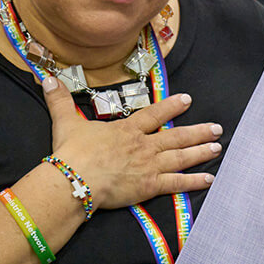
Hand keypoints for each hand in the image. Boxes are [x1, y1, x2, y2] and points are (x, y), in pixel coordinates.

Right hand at [41, 76, 222, 209]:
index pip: (154, 114)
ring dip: (201, 152)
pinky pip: (176, 183)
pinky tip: (209, 180)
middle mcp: (143, 146)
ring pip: (181, 157)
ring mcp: (149, 166)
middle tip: (217, 128)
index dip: (171, 106)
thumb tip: (46, 78)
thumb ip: (59, 100)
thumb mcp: (65, 121)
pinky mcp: (149, 186)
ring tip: (217, 147)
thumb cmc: (71, 152)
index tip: (187, 99)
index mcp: (127, 130)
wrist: (74, 179)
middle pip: (176, 136)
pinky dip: (193, 182)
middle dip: (198, 131)